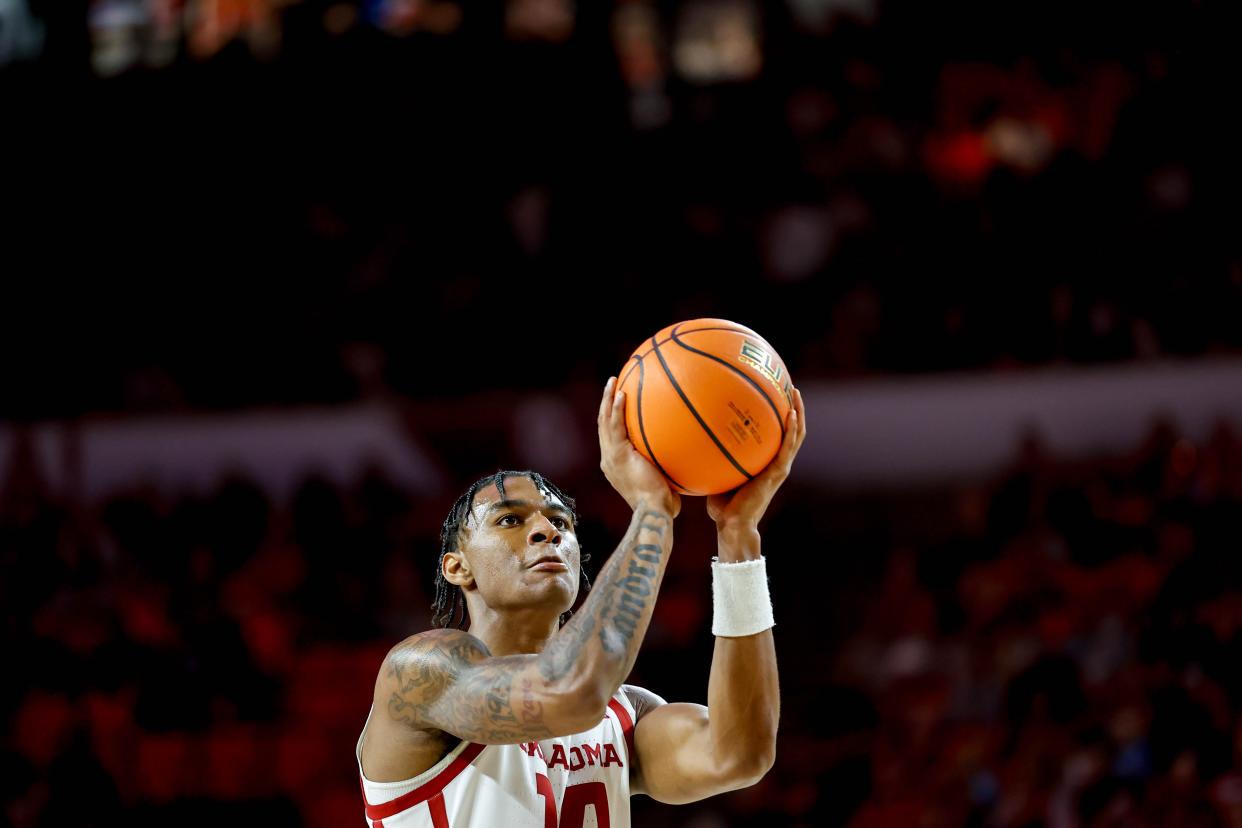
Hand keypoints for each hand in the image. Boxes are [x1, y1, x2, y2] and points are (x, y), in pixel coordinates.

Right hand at [598, 377, 680, 516]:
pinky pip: (615, 426)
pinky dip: (616, 409)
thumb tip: (686, 457)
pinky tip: (621, 393)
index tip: (617, 402)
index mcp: (616, 464)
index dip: (611, 418)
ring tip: (613, 381)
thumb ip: (667, 466)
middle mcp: (609, 459)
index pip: (611, 436)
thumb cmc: (663, 503)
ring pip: (605, 421)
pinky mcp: (617, 454)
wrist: (654, 510)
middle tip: (611, 385)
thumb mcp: (663, 480)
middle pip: (603, 424)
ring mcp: (611, 456)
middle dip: (606, 403)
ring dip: (607, 399)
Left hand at [707, 387, 805, 531]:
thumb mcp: (717, 473)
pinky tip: (791, 412)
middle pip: (792, 430)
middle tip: (789, 385)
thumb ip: (713, 457)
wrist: (733, 524)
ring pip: (796, 435)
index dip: (780, 417)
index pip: (778, 436)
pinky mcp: (778, 472)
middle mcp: (777, 463)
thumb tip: (691, 437)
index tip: (776, 395)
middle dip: (793, 406)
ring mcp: (779, 467)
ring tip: (795, 392)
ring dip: (798, 412)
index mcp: (766, 464)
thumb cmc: (721, 505)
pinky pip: (787, 446)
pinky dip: (792, 429)